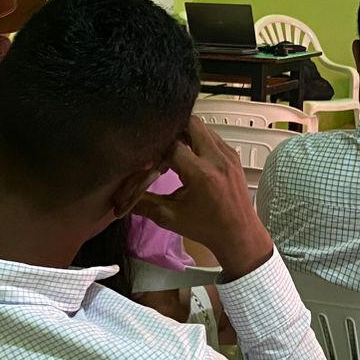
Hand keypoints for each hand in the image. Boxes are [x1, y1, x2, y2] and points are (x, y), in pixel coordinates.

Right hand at [135, 118, 272, 279]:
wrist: (239, 235)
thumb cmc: (206, 228)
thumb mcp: (170, 217)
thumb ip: (144, 203)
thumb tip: (120, 198)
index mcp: (201, 174)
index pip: (172, 145)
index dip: (156, 149)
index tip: (149, 158)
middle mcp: (217, 159)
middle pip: (191, 124)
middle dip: (172, 130)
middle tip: (160, 144)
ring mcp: (228, 155)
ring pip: (203, 128)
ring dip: (186, 134)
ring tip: (173, 151)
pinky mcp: (233, 157)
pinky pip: (213, 137)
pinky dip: (198, 141)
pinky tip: (189, 157)